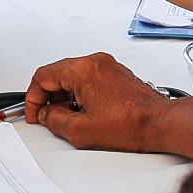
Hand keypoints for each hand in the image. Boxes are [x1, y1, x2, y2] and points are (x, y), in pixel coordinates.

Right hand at [24, 52, 174, 151]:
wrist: (159, 123)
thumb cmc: (131, 124)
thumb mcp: (80, 130)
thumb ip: (54, 120)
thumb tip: (47, 114)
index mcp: (83, 70)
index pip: (43, 75)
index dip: (32, 97)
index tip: (34, 112)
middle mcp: (96, 62)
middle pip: (58, 73)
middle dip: (48, 96)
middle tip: (47, 116)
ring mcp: (108, 66)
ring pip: (73, 76)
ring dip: (64, 95)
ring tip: (68, 117)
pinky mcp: (116, 74)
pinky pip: (89, 78)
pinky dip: (80, 92)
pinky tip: (84, 111)